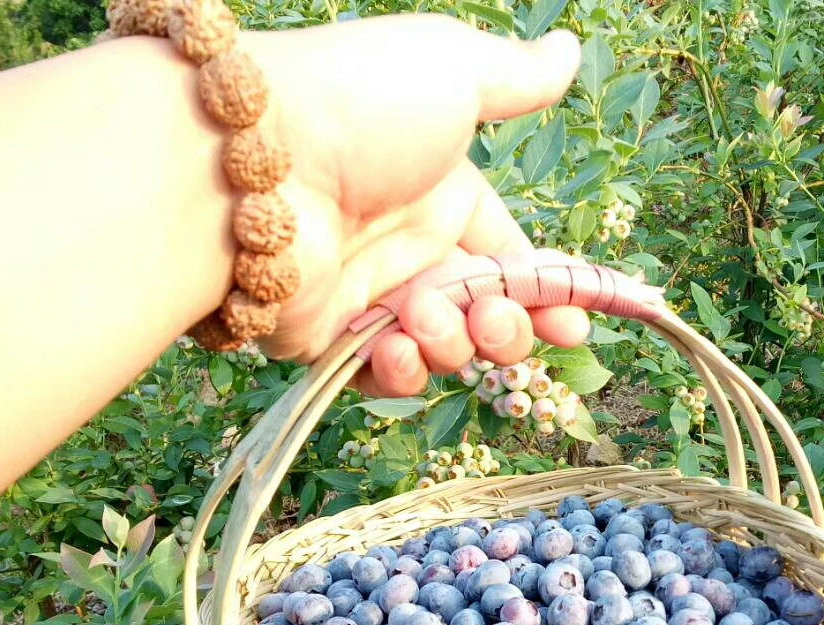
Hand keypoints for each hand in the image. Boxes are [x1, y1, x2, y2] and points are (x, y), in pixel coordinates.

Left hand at [246, 15, 590, 394]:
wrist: (246, 162)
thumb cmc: (357, 104)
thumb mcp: (452, 69)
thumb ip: (518, 78)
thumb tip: (569, 50)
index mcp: (443, 189)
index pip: (511, 256)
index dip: (550, 292)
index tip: (578, 324)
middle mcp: (407, 243)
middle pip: (486, 313)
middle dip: (508, 329)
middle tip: (500, 322)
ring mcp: (366, 293)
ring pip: (442, 349)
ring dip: (455, 345)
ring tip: (429, 317)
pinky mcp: (324, 336)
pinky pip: (381, 375)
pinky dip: (403, 371)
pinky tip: (400, 347)